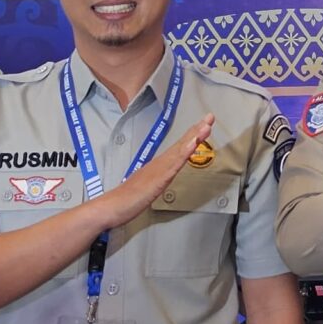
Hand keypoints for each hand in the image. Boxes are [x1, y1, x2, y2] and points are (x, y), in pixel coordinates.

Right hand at [100, 117, 215, 226]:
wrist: (113, 206)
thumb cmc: (127, 198)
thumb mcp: (148, 186)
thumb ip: (156, 179)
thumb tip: (162, 176)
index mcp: (159, 165)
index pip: (179, 148)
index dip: (192, 135)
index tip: (203, 124)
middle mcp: (160, 163)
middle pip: (181, 144)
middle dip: (197, 130)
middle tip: (209, 117)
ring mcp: (159, 169)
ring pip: (180, 150)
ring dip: (193, 137)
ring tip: (205, 126)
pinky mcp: (159, 179)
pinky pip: (174, 164)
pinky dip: (184, 153)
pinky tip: (192, 144)